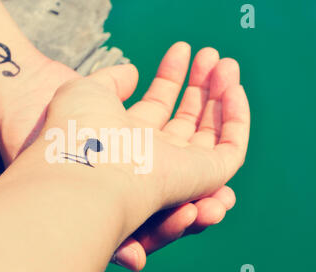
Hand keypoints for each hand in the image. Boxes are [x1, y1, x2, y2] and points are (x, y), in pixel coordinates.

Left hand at [32, 49, 249, 247]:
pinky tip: (233, 87)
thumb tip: (133, 72)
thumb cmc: (79, 130)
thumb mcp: (88, 91)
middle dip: (201, 84)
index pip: (158, 105)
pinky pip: (231, 149)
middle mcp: (155, 154)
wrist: (88, 168)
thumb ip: (112, 79)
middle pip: (186, 117)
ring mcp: (180, 167)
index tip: (181, 50)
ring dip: (222, 96)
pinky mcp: (205, 177)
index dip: (171, 77)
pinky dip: (236, 119)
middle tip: (211, 54)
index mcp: (128, 136)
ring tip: (226, 63)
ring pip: (211, 131)